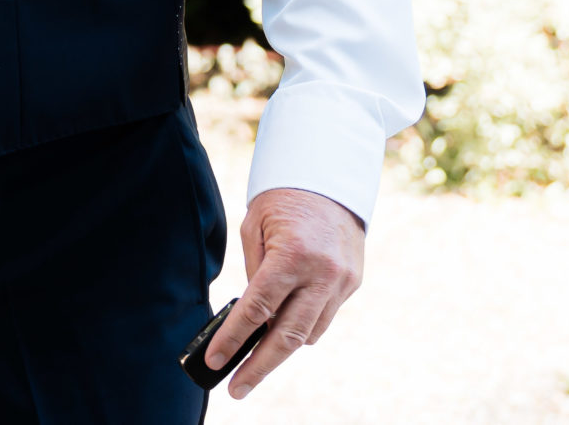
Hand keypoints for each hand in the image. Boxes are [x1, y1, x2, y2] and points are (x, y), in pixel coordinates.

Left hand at [205, 186, 363, 399]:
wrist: (331, 180)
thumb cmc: (282, 202)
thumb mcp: (255, 229)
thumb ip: (255, 274)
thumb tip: (252, 318)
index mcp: (292, 256)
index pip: (257, 310)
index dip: (233, 339)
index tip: (216, 361)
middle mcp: (321, 274)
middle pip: (287, 337)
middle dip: (259, 366)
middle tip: (236, 388)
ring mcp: (342, 282)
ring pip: (309, 333)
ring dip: (282, 347)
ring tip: (256, 356)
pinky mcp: (353, 284)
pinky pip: (324, 317)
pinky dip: (303, 324)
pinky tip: (285, 323)